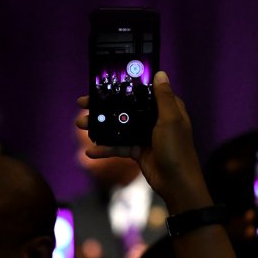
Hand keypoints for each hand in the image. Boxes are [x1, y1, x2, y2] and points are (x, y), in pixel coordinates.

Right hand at [76, 71, 210, 212]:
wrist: (177, 183)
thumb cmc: (177, 149)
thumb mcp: (171, 120)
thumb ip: (164, 98)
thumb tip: (161, 74)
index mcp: (166, 108)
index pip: (143, 91)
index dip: (125, 86)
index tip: (104, 82)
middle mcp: (155, 119)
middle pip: (126, 108)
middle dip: (104, 106)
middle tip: (83, 103)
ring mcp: (145, 135)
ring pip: (119, 126)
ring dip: (100, 126)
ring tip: (81, 124)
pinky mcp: (138, 150)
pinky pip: (118, 146)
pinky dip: (105, 148)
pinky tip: (90, 151)